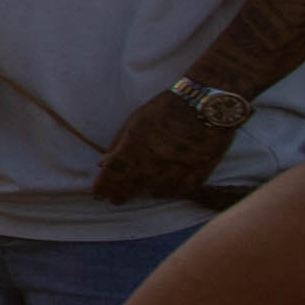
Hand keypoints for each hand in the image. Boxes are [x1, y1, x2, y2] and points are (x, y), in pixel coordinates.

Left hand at [90, 89, 230, 205]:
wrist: (207, 104)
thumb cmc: (166, 108)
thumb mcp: (135, 121)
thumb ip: (118, 144)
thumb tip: (103, 163)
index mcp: (136, 145)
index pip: (113, 173)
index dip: (103, 185)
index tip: (97, 193)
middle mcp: (155, 161)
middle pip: (132, 184)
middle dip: (119, 193)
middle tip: (112, 200)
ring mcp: (178, 168)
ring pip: (155, 190)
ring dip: (140, 194)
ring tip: (130, 197)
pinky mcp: (198, 172)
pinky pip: (179, 190)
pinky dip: (166, 192)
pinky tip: (157, 193)